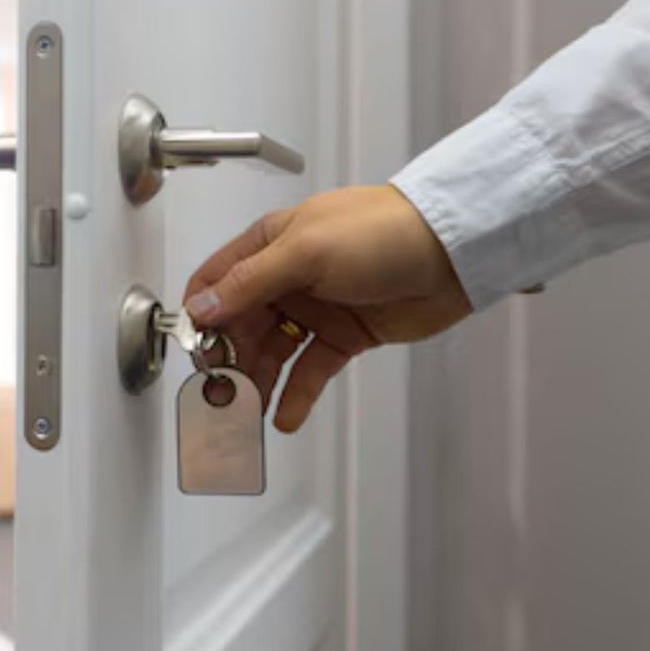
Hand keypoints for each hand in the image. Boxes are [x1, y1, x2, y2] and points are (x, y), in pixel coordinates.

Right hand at [183, 185, 470, 431]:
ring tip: (248, 414)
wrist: (454, 251)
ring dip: (258, 383)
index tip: (195, 352)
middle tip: (221, 394)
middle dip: (227, 360)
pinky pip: (309, 371)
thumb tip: (202, 308)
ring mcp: (315, 308)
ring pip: (272, 352)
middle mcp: (287, 277)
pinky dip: (296, 395)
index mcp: (269, 244)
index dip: (201, 317)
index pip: (216, 282)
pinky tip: (284, 417)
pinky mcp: (343, 336)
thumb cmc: (383, 232)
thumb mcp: (307, 251)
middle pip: (240, 325)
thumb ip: (250, 282)